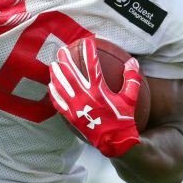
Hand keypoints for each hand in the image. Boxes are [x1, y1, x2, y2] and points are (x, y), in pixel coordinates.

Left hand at [48, 38, 141, 157]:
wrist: (114, 141)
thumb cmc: (123, 119)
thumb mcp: (131, 99)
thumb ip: (132, 80)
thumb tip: (133, 62)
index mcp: (99, 91)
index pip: (93, 66)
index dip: (89, 53)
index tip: (87, 41)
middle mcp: (85, 97)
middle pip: (72, 74)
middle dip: (66, 61)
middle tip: (61, 50)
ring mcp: (76, 107)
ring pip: (62, 87)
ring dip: (56, 75)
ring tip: (52, 65)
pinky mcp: (71, 117)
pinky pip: (59, 104)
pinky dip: (54, 94)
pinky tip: (50, 86)